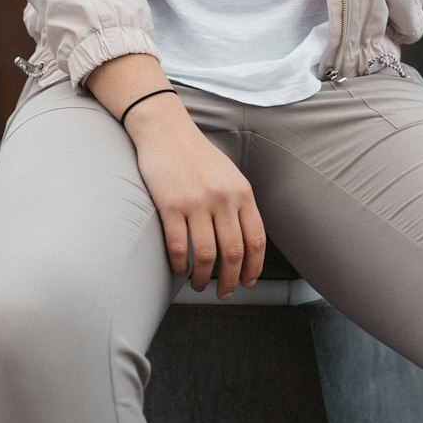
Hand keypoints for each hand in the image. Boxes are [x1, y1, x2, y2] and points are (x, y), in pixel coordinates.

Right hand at [127, 98, 266, 299]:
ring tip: (199, 284)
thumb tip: (244, 242)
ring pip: (206, 254)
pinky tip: (179, 269)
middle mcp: (222, 198)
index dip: (254, 267)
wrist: (166, 129)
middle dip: (231, 280)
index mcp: (241, 192)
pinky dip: (180, 264)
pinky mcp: (170, 205)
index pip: (256, 239)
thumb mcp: (229, 176)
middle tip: (225, 293)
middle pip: (233, 252)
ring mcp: (196, 201)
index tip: (248, 282)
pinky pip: (177, 245)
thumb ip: (238, 204)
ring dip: (203, 278)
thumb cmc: (197, 155)